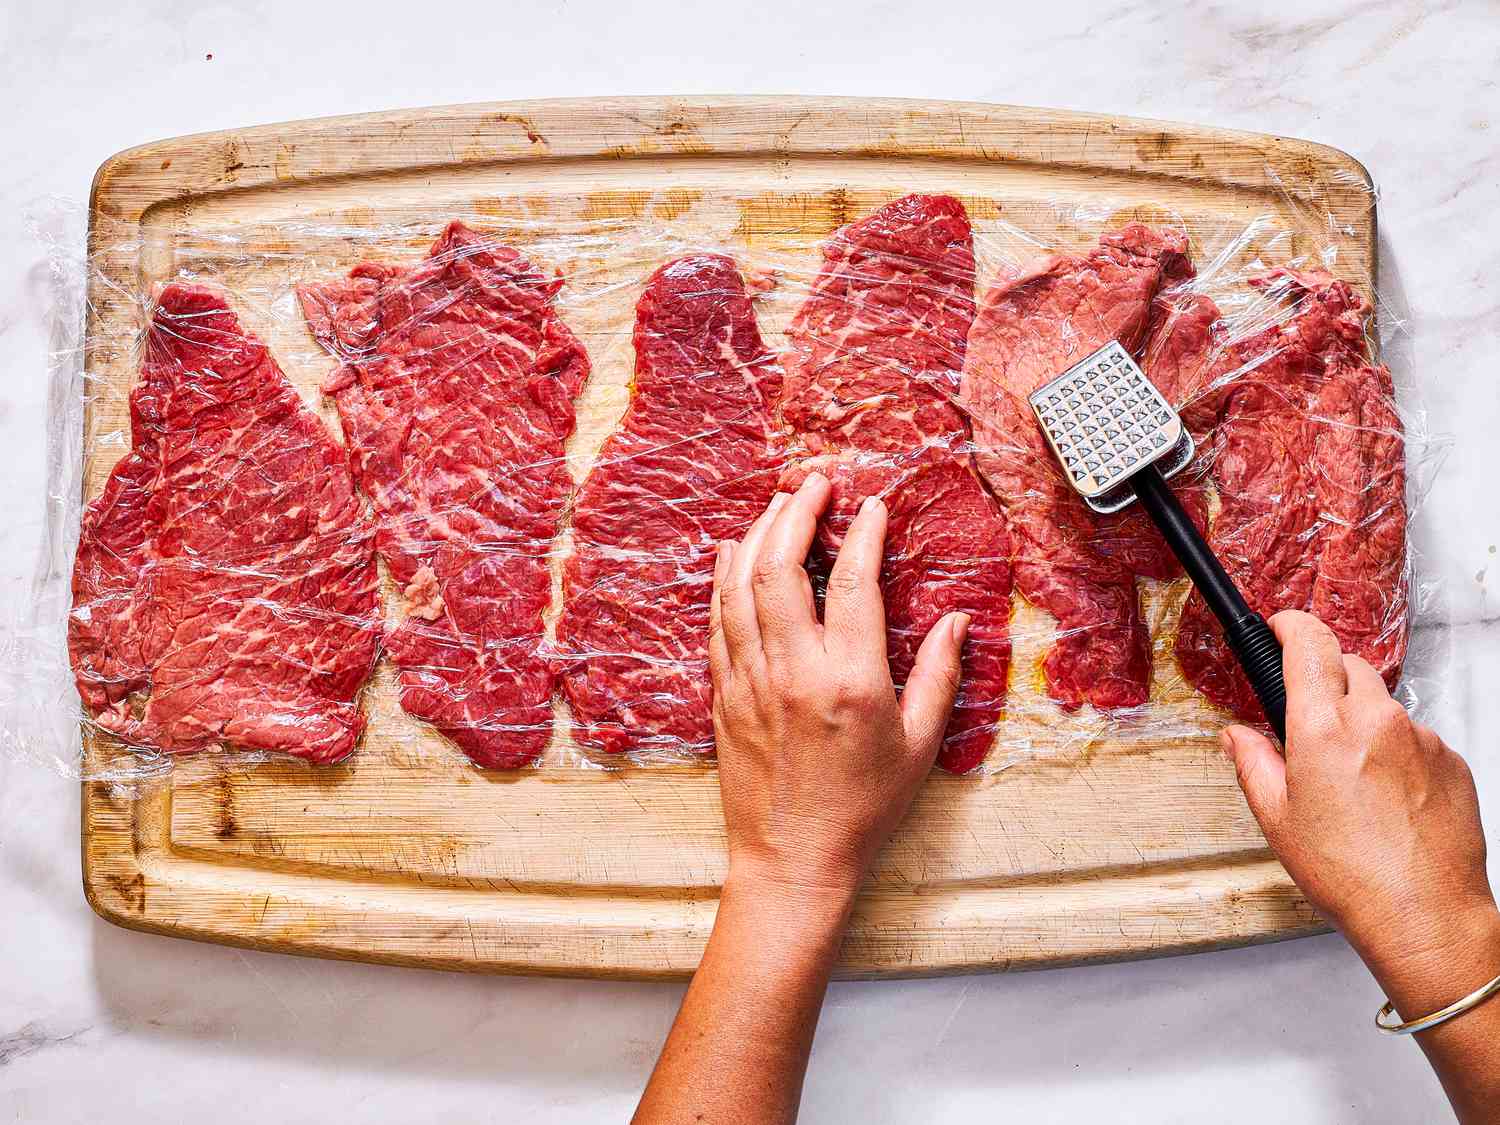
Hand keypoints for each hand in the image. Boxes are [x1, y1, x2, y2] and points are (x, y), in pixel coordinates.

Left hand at [709, 471, 969, 902]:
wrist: (793, 860)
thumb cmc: (864, 808)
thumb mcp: (920, 744)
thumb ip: (938, 674)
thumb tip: (956, 619)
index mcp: (849, 680)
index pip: (853, 582)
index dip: (862, 533)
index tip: (871, 504)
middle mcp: (792, 670)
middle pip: (780, 567)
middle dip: (795, 512)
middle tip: (812, 483)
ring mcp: (749, 680)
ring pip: (739, 586)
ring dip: (756, 535)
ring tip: (777, 504)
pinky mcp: (723, 694)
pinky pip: (717, 620)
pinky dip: (724, 579)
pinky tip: (733, 554)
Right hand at [1221, 610, 1499, 1012]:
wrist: (1425, 916)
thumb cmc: (1352, 876)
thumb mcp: (1277, 820)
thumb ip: (1253, 764)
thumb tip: (1239, 736)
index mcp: (1323, 730)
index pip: (1309, 644)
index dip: (1291, 625)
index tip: (1283, 625)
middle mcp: (1376, 722)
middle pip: (1349, 667)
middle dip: (1327, 681)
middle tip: (1312, 722)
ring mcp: (1420, 738)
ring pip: (1384, 704)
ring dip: (1364, 722)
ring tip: (1354, 779)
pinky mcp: (1452, 760)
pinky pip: (1417, 737)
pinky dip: (1397, 752)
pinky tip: (1387, 796)